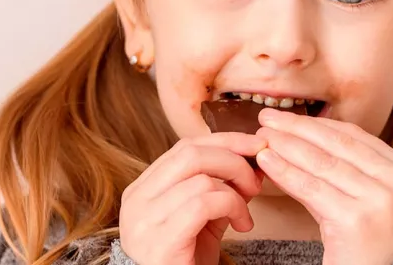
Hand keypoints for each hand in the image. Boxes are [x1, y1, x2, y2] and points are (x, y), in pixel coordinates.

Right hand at [119, 133, 266, 264]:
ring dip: (236, 191)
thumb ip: (221, 186)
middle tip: (256, 180)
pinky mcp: (160, 241)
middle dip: (233, 158)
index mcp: (143, 188)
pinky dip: (231, 206)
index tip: (256, 145)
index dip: (225, 141)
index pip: (185, 147)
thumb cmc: (189, 259)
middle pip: (191, 153)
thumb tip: (254, 156)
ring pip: (201, 178)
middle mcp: (137, 200)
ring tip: (246, 211)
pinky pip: (203, 204)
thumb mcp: (205, 216)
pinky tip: (242, 224)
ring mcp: (144, 220)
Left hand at [255, 108, 392, 264]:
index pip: (354, 136)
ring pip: (322, 164)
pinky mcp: (356, 220)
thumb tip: (298, 135)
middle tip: (267, 119)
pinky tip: (267, 163)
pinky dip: (285, 172)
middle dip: (297, 129)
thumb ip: (343, 167)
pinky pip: (312, 189)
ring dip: (287, 147)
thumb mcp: (365, 197)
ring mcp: (379, 200)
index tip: (288, 117)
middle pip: (337, 145)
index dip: (317, 124)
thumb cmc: (368, 242)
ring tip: (262, 138)